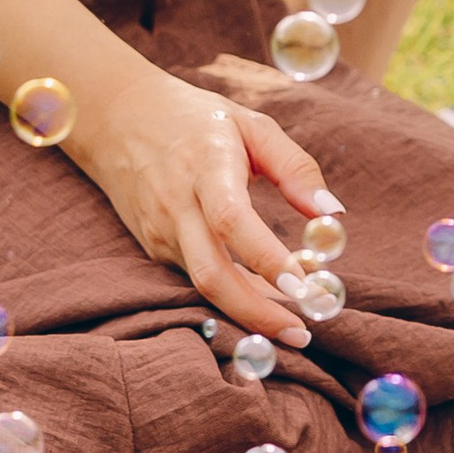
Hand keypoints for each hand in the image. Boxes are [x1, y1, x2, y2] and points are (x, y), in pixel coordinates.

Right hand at [65, 63, 341, 345]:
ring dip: (247, 310)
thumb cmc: (199, 119)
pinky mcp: (155, 249)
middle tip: (302, 333)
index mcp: (206, 168)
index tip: (303, 285)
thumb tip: (333, 213)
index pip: (233, 221)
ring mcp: (161, 233)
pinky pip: (195, 280)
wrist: (120, 121)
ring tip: (293, 325)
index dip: (265, 258)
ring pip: (202, 286)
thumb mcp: (254, 125)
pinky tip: (262, 300)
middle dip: (257, 311)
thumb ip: (295, 167)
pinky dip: (229, 296)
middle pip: (211, 274)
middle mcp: (178, 208)